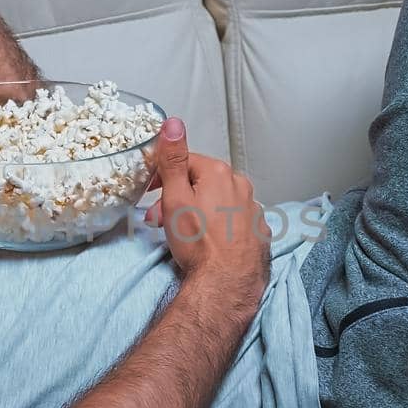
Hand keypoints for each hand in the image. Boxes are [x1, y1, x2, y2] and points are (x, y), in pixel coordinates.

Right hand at [143, 118, 270, 310]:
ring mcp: (253, 209)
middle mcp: (241, 186)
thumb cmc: (199, 243)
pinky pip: (232, 220)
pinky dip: (217, 225)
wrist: (227, 284)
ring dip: (197, 210)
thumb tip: (173, 123)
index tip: (149, 190)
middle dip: (177, 196)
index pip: (185, 161)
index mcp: (220, 172)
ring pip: (217, 201)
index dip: (162, 175)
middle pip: (201, 182)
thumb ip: (174, 159)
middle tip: (158, 219)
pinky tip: (207, 241)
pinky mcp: (258, 231)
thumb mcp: (176, 198)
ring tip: (181, 233)